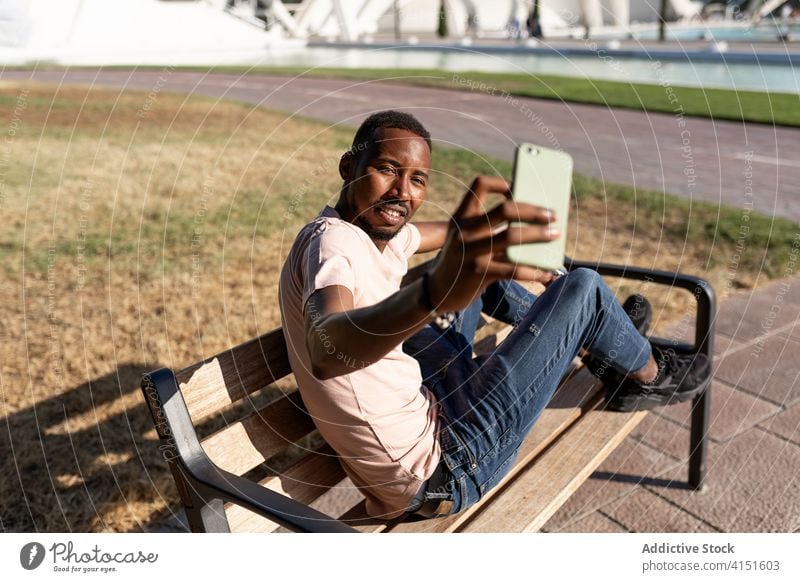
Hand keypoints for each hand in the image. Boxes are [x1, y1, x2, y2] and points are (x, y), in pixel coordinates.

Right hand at [427, 176, 558, 311]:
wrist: (438, 290)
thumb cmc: (461, 260)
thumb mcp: (464, 237)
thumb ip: (488, 226)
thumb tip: (532, 220)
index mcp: (462, 217)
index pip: (480, 185)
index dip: (502, 182)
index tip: (519, 188)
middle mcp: (465, 231)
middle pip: (504, 209)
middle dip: (533, 210)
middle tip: (552, 215)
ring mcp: (471, 252)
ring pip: (512, 236)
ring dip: (539, 235)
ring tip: (555, 235)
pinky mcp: (479, 273)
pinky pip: (514, 269)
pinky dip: (535, 271)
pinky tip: (547, 272)